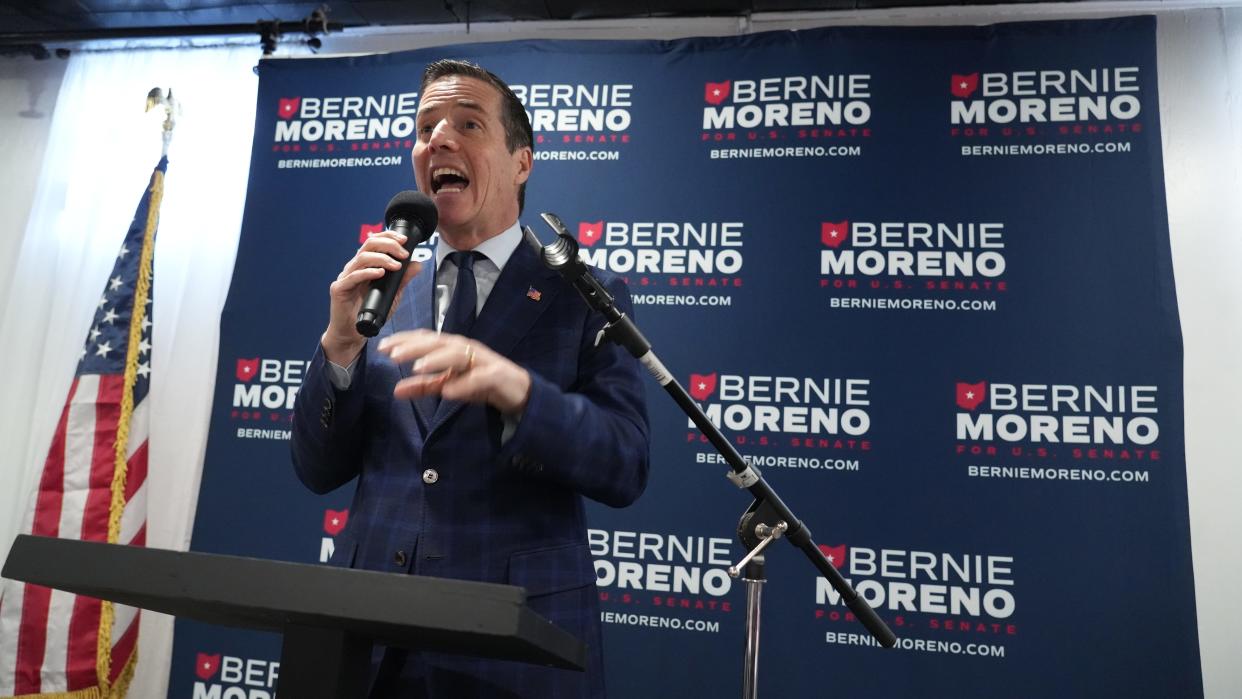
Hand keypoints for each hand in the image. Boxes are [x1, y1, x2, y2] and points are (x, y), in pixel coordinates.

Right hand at [321, 231, 421, 364]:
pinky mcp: (339, 289)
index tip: (405, 240)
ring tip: (396, 265)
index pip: (375, 242)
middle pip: (368, 245)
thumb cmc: (370, 310)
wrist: (354, 331)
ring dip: (382, 258)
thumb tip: (417, 265)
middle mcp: (354, 267)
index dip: (388, 237)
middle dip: (388, 245)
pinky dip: (368, 272)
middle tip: (403, 253)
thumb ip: (403, 279)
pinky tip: (380, 273)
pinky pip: (353, 276)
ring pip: (362, 258)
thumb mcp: (392, 293)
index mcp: (365, 264)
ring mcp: (345, 277)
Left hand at [378, 330, 531, 413]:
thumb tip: (396, 390)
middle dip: (415, 347)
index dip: (404, 341)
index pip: (426, 339)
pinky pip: (479, 378)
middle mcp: (467, 349)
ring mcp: (482, 360)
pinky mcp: (496, 375)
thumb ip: (424, 386)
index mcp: (453, 348)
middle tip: (393, 355)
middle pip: (438, 343)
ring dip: (437, 360)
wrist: (517, 391)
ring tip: (417, 368)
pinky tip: (448, 392)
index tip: (382, 346)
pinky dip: (464, 383)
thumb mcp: (449, 385)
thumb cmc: (482, 383)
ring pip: (458, 355)